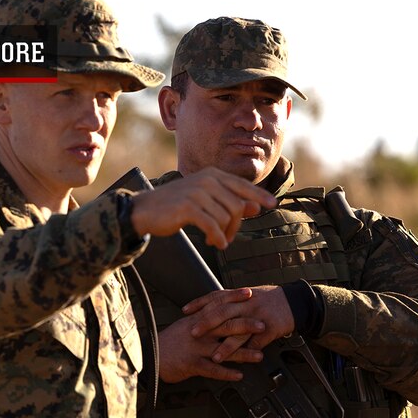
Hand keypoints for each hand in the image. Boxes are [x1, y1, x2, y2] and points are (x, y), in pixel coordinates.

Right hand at [129, 167, 275, 248]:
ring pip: (227, 217)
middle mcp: (207, 179)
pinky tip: (213, 243)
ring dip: (224, 234)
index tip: (273, 204)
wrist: (145, 210)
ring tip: (214, 239)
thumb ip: (229, 202)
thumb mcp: (205, 201)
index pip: (243, 185)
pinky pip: (213, 226)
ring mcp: (198, 192)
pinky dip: (217, 238)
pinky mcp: (188, 207)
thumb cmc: (176, 206)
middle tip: (225, 237)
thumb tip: (256, 207)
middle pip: (237, 205)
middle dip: (236, 226)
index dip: (259, 195)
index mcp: (213, 175)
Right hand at [158, 289, 265, 382]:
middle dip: (246, 324)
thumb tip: (219, 312)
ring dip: (243, 353)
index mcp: (198, 321)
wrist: (150, 356)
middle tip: (263, 325)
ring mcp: (196, 348)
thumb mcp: (185, 325)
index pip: (218, 305)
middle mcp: (199, 332)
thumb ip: (203, 319)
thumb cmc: (171, 342)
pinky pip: (212, 369)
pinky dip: (226, 373)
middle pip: (225, 325)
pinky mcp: (192, 364)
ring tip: (260, 355)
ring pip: (223, 349)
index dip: (234, 298)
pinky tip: (239, 375)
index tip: (250, 293)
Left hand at [183, 286, 294, 359]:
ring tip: (215, 357)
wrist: (295, 301)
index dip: (199, 303)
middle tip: (193, 333)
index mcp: (240, 295)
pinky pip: (257, 343)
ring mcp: (258, 317)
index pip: (215, 297)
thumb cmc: (270, 299)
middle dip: (207, 324)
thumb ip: (231, 300)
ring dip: (226, 346)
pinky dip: (248, 354)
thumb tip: (210, 306)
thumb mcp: (249, 295)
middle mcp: (247, 304)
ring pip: (239, 331)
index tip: (185, 311)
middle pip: (223, 312)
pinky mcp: (270, 330)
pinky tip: (240, 363)